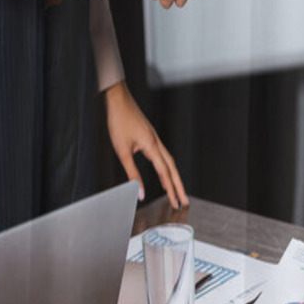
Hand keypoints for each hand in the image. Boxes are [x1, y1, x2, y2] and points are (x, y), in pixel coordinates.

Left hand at [104, 81, 187, 209]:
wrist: (118, 101)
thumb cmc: (120, 120)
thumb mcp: (122, 150)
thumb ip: (132, 173)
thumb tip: (139, 191)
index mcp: (152, 146)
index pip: (165, 172)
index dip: (171, 189)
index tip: (175, 202)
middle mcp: (157, 142)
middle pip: (173, 168)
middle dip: (179, 185)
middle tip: (184, 200)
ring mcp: (155, 138)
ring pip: (169, 161)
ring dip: (174, 176)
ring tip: (177, 189)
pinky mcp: (150, 136)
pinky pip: (163, 155)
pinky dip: (166, 166)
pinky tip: (163, 171)